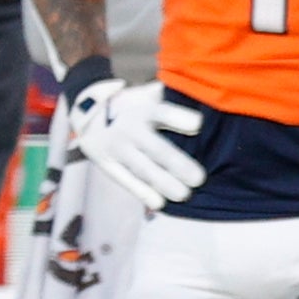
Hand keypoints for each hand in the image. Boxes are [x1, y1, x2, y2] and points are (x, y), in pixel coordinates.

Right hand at [64, 76, 206, 210]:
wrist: (89, 114)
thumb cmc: (134, 106)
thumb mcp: (149, 95)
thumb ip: (174, 97)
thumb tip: (209, 99)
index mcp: (144, 110)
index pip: (162, 113)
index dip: (179, 118)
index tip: (197, 125)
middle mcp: (129, 129)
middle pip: (156, 148)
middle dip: (177, 163)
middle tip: (198, 178)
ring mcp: (117, 149)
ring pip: (142, 168)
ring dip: (162, 182)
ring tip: (183, 195)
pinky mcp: (108, 164)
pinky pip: (126, 180)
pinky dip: (143, 192)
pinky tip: (159, 203)